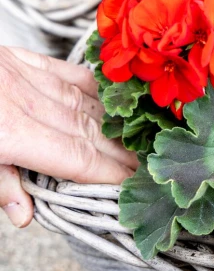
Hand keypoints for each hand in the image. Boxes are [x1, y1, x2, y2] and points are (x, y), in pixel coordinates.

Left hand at [0, 46, 137, 227]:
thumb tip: (27, 215)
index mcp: (7, 131)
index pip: (73, 156)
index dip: (107, 170)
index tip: (131, 180)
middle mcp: (22, 99)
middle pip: (86, 128)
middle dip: (118, 149)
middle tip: (143, 164)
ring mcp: (21, 72)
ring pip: (82, 98)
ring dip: (111, 120)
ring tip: (133, 137)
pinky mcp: (15, 56)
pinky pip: (64, 69)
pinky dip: (90, 84)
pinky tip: (105, 97)